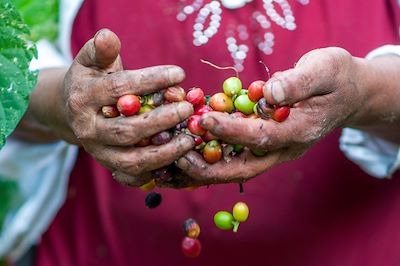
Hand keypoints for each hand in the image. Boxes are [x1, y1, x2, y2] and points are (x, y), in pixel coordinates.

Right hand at [32, 29, 194, 185]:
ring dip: (164, 153)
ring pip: (131, 160)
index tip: (180, 74)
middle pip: (126, 131)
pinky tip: (177, 161)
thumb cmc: (92, 81)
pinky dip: (155, 173)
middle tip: (188, 109)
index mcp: (83, 98)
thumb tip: (108, 36)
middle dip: (161, 121)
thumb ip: (101, 50)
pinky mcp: (109, 166)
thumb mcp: (91, 61)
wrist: (73, 110)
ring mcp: (98, 152)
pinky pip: (132, 176)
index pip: (119, 89)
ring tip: (190, 140)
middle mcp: (87, 129)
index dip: (150, 81)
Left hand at [172, 47, 367, 185]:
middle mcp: (284, 149)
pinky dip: (211, 157)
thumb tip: (269, 94)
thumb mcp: (325, 69)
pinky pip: (235, 157)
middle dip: (210, 168)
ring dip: (205, 168)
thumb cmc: (336, 78)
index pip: (261, 137)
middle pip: (244, 169)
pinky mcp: (264, 145)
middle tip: (178, 157)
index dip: (232, 131)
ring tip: (174, 160)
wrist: (346, 93)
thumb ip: (299, 82)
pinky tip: (187, 150)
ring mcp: (274, 151)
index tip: (205, 120)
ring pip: (236, 168)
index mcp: (299, 132)